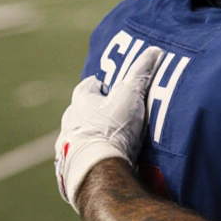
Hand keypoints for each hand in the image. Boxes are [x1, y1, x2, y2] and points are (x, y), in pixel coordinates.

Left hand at [55, 46, 162, 212]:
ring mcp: (66, 146)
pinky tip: (101, 163)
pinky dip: (87, 158)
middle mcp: (69, 122)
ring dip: (89, 136)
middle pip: (80, 112)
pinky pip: (77, 159)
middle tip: (113, 116)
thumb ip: (141, 74)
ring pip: (77, 135)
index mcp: (81, 102)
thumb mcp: (131, 96)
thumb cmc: (113, 129)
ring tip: (108, 142)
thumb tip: (154, 50)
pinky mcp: (67, 168)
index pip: (88, 87)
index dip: (100, 86)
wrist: (98, 170)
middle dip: (94, 112)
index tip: (111, 88)